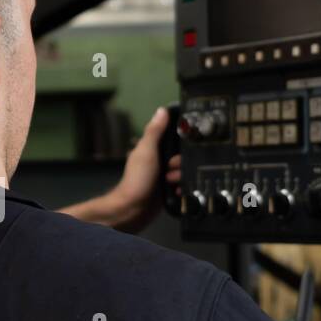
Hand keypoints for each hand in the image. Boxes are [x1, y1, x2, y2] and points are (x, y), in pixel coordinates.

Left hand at [106, 107, 180, 232]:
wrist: (134, 210)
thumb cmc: (137, 179)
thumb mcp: (147, 151)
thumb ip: (154, 132)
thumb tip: (162, 110)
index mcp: (152, 148)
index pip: (173, 137)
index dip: (182, 140)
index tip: (186, 144)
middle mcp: (159, 161)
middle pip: (181, 155)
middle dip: (181, 162)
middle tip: (171, 168)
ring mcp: (163, 176)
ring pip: (184, 171)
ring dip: (181, 176)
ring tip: (171, 181)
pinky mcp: (168, 190)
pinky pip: (183, 185)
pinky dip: (182, 188)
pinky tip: (177, 190)